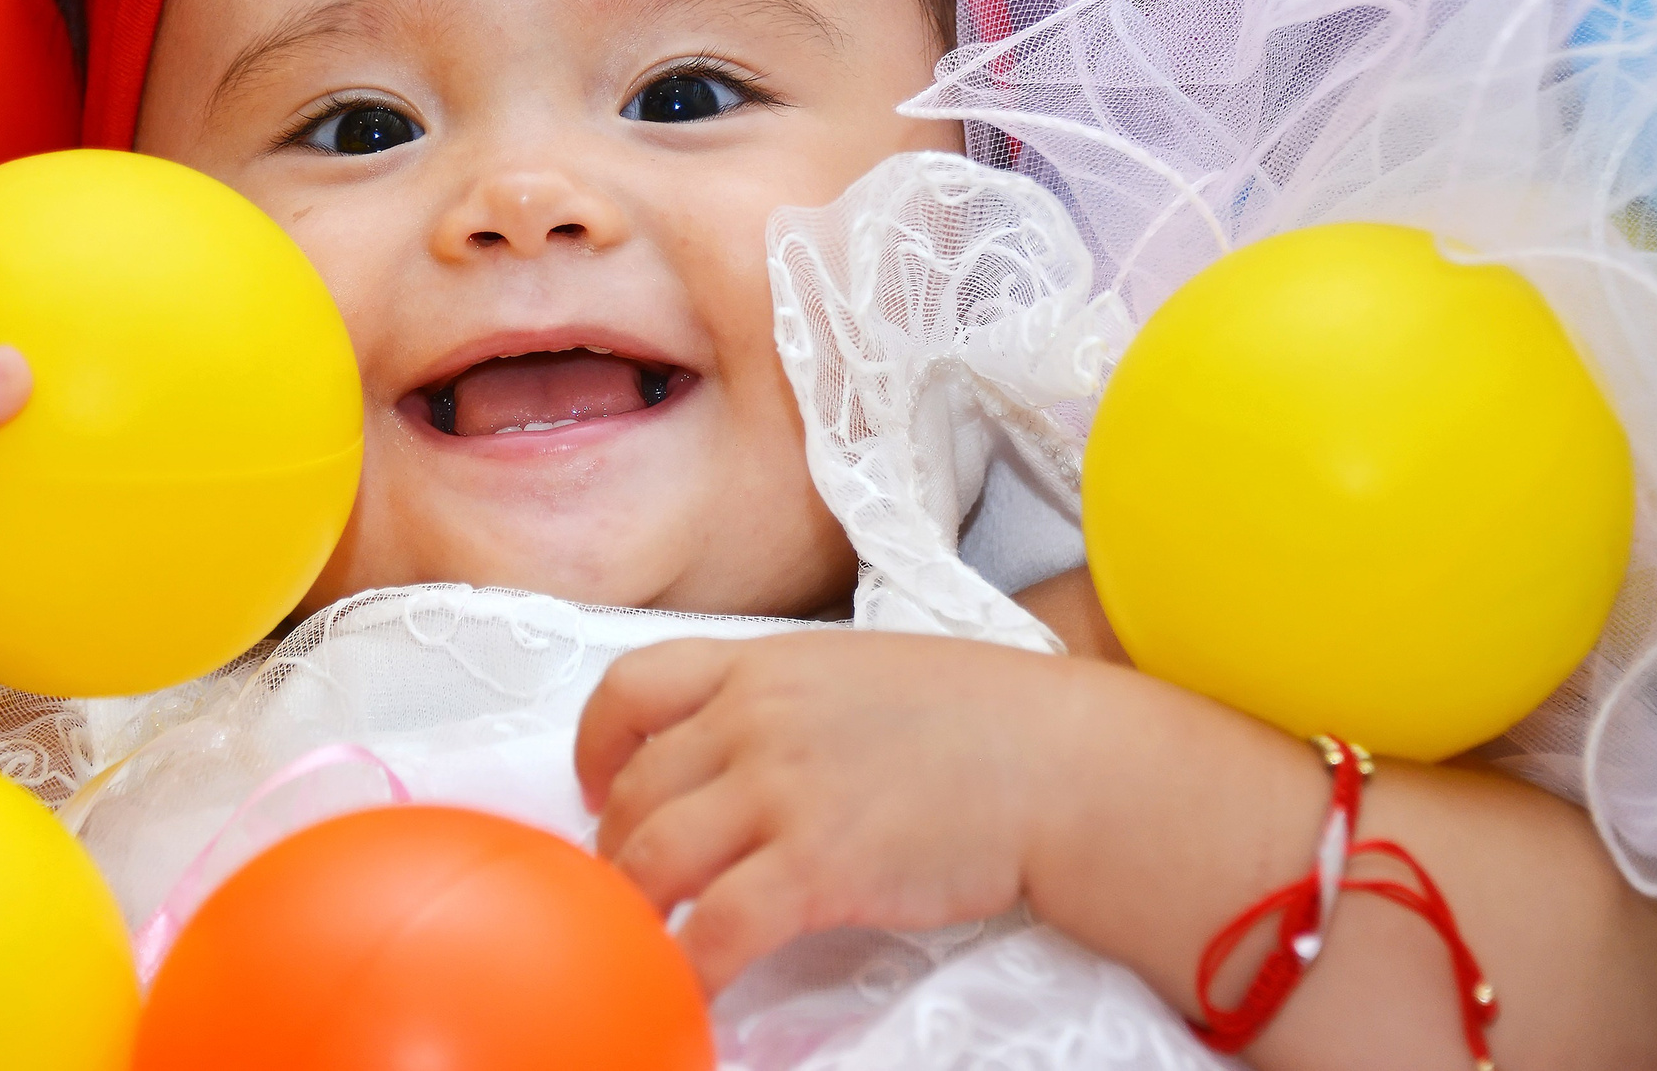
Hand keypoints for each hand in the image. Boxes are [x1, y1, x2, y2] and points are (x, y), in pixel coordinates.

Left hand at [575, 630, 1085, 993]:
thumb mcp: (862, 675)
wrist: (1061, 762)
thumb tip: (744, 756)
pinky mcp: (814, 866)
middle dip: (617, 847)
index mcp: (765, 665)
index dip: (596, 745)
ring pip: (653, 858)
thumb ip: (790, 704)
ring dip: (636, 909)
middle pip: (634, 788)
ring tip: (644, 941)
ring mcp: (780, 791)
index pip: (633, 686)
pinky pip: (713, 929)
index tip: (595, 785)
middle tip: (632, 885)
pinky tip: (691, 991)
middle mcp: (756, 720)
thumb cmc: (985, 721)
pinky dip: (687, 968)